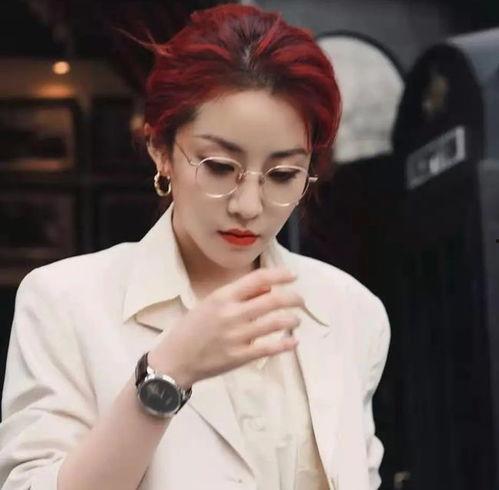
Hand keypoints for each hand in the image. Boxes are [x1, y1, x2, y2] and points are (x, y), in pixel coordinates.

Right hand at [148, 267, 304, 388]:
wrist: (174, 360)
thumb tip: (268, 288)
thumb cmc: (191, 329)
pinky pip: (269, 348)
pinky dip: (285, 344)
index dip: (279, 275)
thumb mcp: (210, 304)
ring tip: (296, 319)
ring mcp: (236, 336)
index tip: (293, 276)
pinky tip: (293, 342)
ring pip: (275, 323)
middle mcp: (231, 313)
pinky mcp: (239, 357)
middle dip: (293, 298)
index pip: (257, 278)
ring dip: (291, 319)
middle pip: (273, 299)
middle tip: (301, 300)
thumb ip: (238, 296)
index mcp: (222, 296)